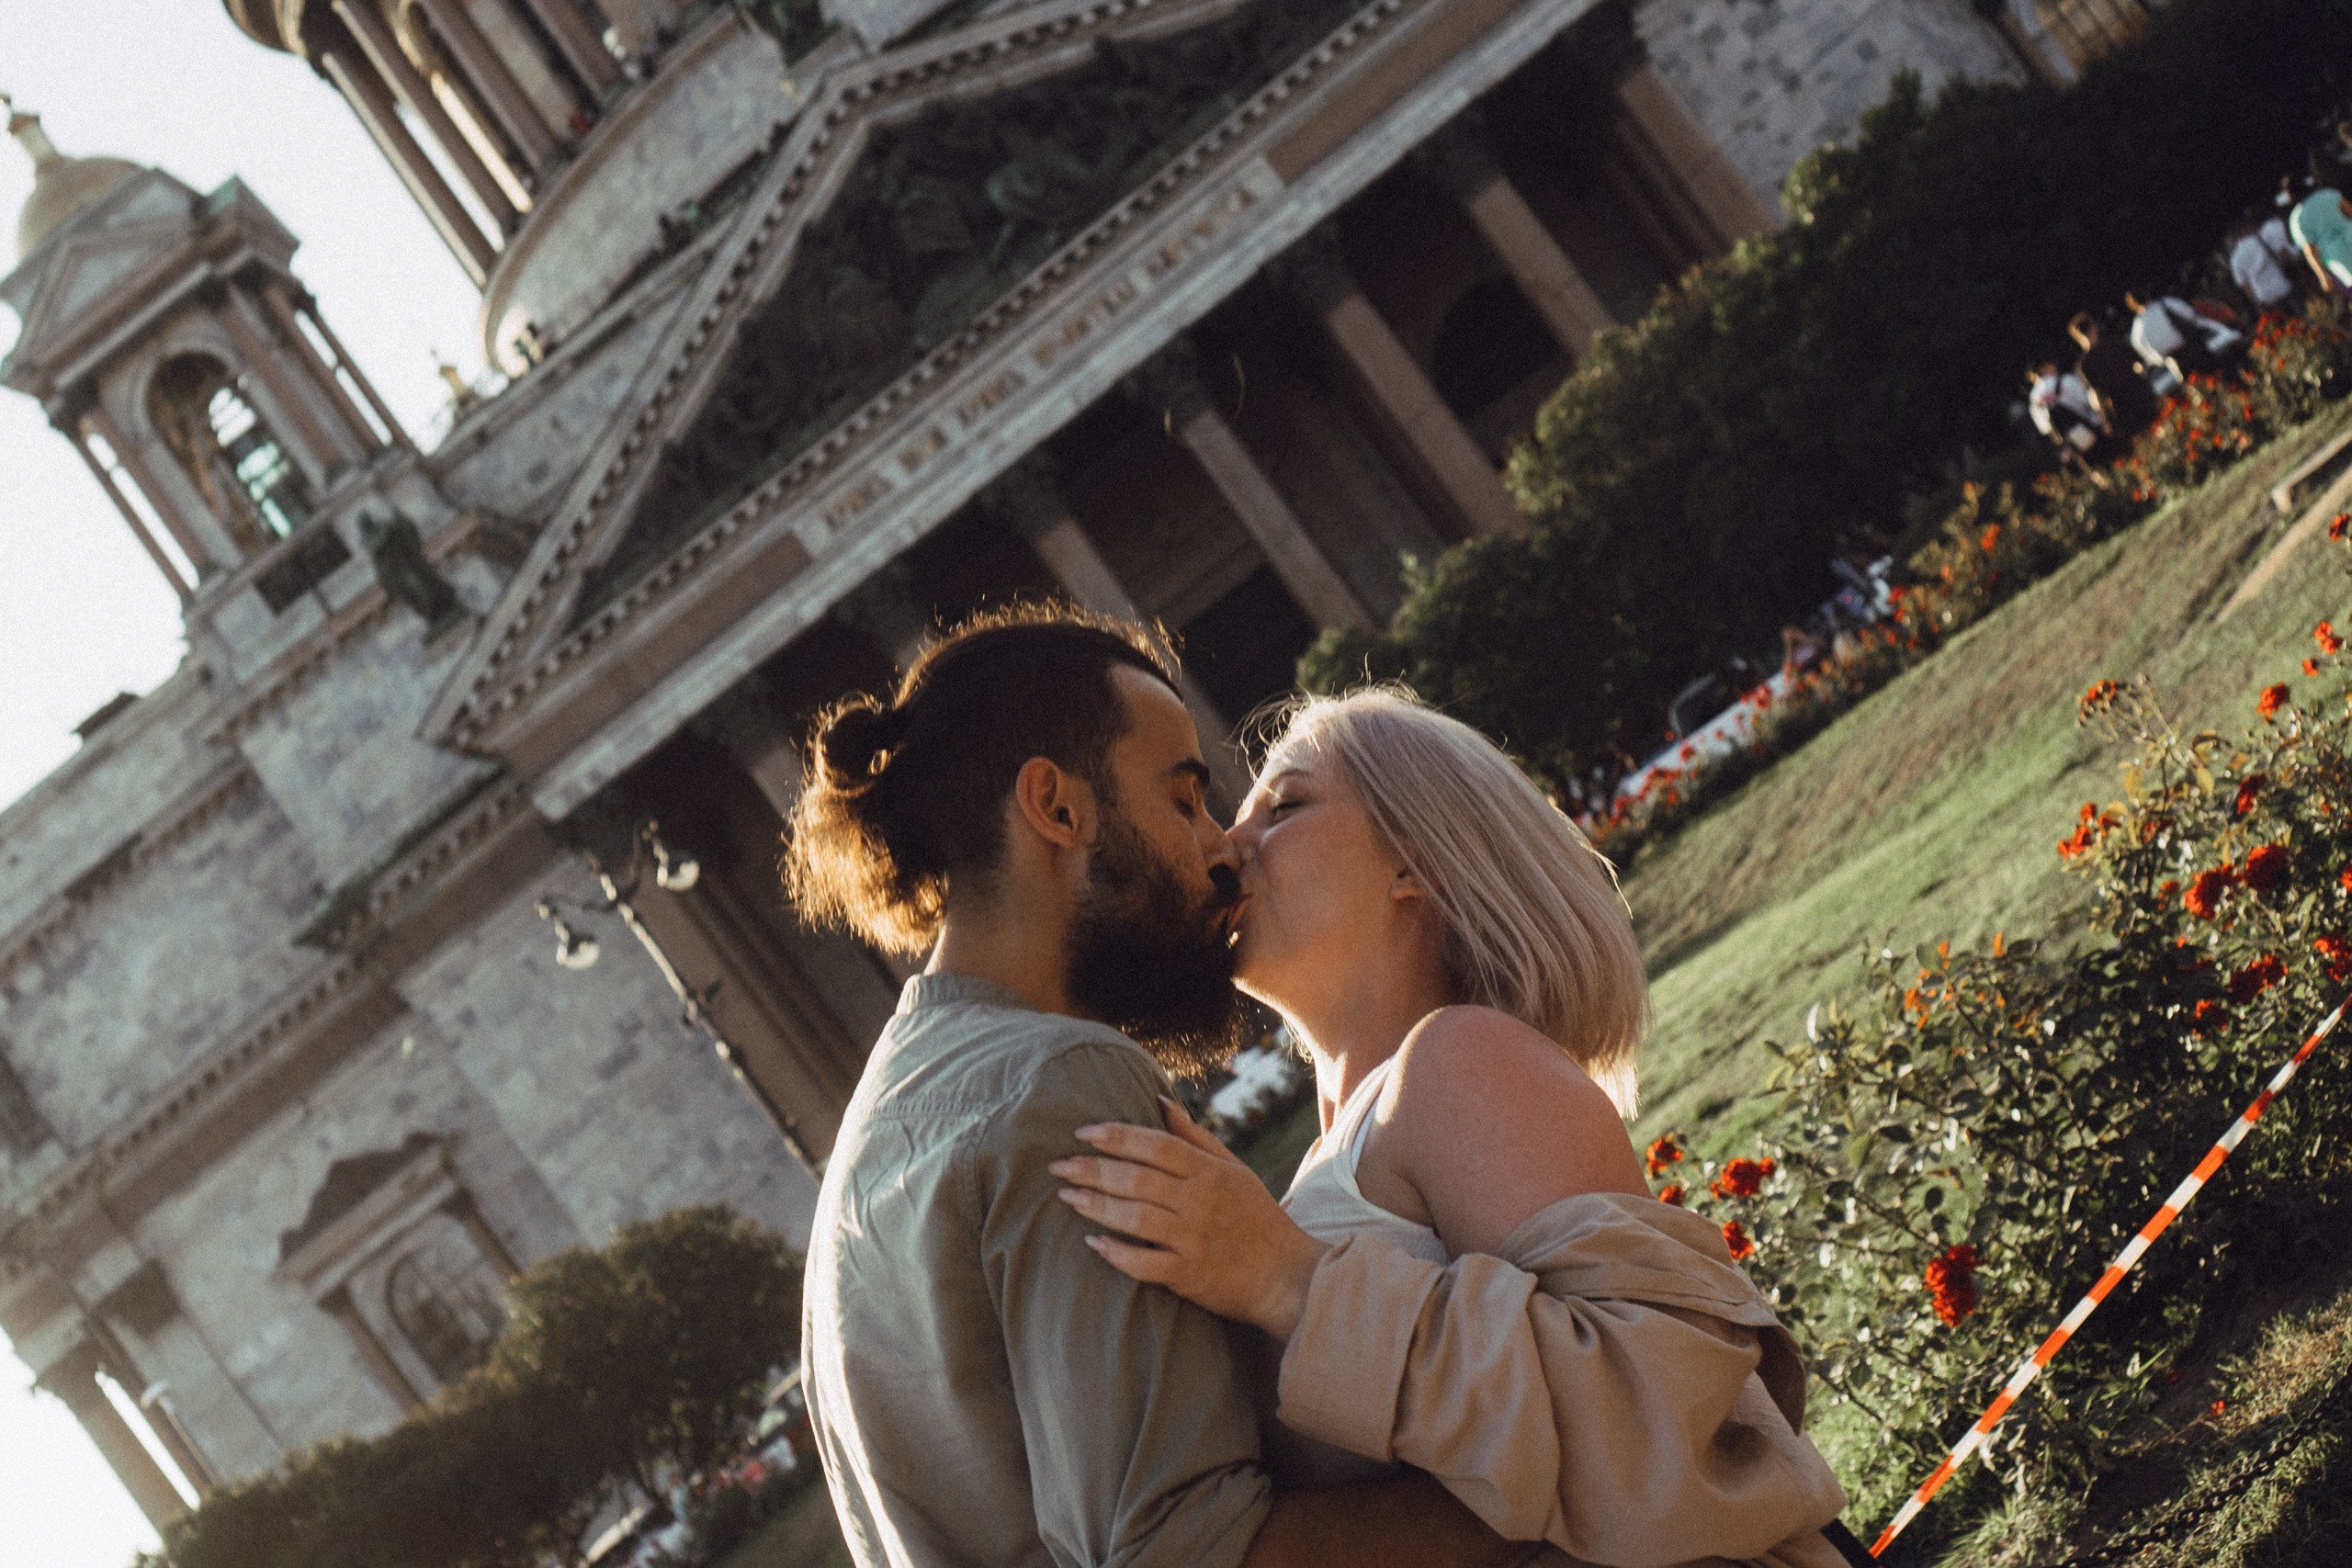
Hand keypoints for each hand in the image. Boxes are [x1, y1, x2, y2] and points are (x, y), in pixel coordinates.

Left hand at [1051, 1097, 1329, 1340]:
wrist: (1287, 1275)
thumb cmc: (1256, 1217)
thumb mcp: (1234, 1169)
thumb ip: (1195, 1138)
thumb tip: (1159, 1101)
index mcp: (1210, 1172)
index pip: (1156, 1145)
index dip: (1117, 1137)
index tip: (1083, 1133)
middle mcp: (1201, 1202)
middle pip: (1137, 1179)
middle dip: (1093, 1169)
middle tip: (1058, 1166)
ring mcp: (1195, 1238)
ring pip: (1135, 1217)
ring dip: (1097, 1206)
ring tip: (1067, 1197)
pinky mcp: (1190, 1275)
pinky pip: (1145, 1263)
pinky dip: (1117, 1254)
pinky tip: (1094, 1244)